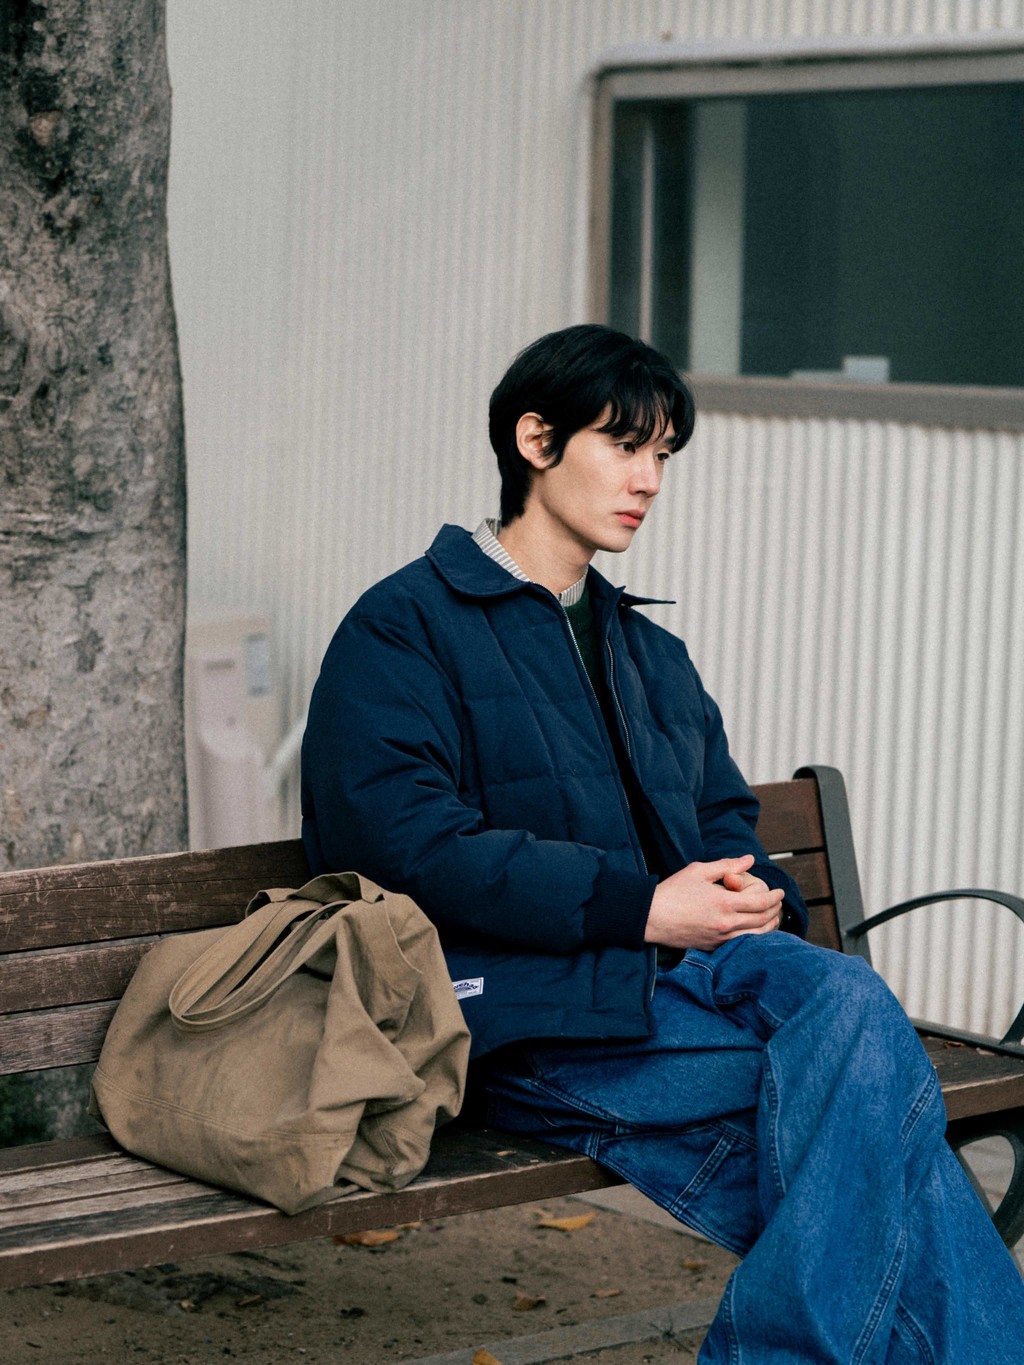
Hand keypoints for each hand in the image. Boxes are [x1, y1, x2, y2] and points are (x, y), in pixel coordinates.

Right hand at [644, 854, 783, 951]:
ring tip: (773, 917)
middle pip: (763, 920)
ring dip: (769, 926)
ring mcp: (721, 938)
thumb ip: (727, 865)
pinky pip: (742, 943)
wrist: (651, 917)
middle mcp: (726, 923)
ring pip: (756, 936)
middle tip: (779, 903)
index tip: (780, 891)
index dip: (774, 896)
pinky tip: (755, 930)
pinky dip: (755, 937)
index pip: (761, 901)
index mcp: (724, 903)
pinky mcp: (713, 947)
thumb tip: (749, 860)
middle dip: (775, 910)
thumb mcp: (699, 870)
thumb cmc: (673, 891)